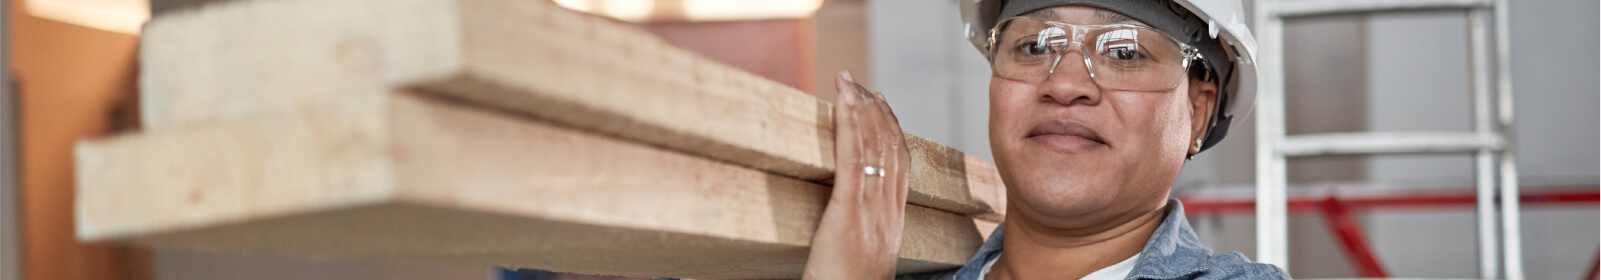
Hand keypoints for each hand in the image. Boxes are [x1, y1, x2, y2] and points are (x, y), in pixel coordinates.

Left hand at [802, 71, 912, 279]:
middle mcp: (888, 211)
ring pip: (873, 146)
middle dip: (875, 111)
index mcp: (893, 221)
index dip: (892, 130)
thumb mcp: (864, 257)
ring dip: (860, 107)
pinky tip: (842, 100)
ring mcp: (870, 210)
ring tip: (848, 81)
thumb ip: (865, 233)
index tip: (882, 106)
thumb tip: (853, 222)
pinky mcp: (848, 211)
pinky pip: (852, 157)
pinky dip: (849, 122)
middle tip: (860, 84)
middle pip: (890, 148)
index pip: (900, 164)